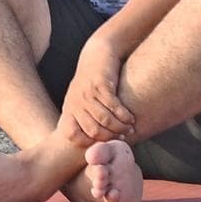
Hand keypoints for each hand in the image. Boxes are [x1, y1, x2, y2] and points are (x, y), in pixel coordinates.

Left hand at [60, 26, 137, 143]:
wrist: (97, 54)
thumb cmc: (92, 83)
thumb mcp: (82, 101)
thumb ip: (87, 120)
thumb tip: (101, 147)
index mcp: (69, 108)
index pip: (72, 135)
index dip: (88, 143)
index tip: (103, 144)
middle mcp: (75, 102)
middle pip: (93, 131)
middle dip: (111, 137)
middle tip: (123, 137)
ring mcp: (87, 93)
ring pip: (106, 121)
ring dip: (121, 128)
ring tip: (129, 128)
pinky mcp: (100, 85)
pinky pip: (114, 107)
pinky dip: (124, 116)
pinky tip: (130, 117)